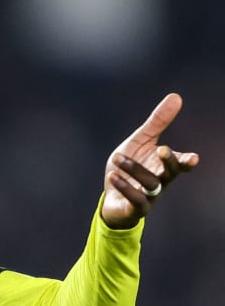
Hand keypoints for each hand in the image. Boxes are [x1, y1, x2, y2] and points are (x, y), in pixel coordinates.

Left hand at [101, 93, 198, 228]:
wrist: (112, 197)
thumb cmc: (130, 168)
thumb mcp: (140, 141)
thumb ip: (157, 122)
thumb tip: (176, 96)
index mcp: (164, 166)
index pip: (180, 164)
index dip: (186, 161)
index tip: (193, 158)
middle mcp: (161, 182)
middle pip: (170, 173)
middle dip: (169, 162)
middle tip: (162, 149)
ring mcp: (150, 197)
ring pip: (149, 184)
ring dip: (133, 169)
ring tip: (116, 158)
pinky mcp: (136, 208)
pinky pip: (135, 200)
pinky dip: (125, 188)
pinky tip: (113, 176)